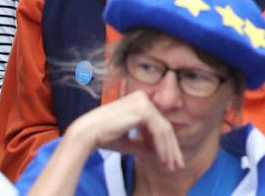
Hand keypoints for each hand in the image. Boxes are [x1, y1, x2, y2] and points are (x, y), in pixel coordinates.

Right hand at [66, 92, 182, 170]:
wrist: (87, 133)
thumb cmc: (104, 136)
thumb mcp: (129, 142)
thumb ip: (144, 146)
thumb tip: (160, 155)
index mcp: (140, 102)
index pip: (158, 124)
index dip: (166, 144)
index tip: (171, 160)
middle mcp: (144, 98)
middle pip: (164, 126)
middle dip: (172, 148)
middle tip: (177, 165)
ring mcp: (144, 102)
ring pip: (164, 130)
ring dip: (169, 150)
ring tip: (171, 166)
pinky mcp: (143, 110)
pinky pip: (159, 131)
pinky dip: (163, 147)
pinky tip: (163, 160)